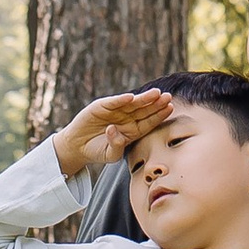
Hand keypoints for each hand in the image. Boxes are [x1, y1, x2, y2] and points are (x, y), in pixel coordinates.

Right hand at [53, 88, 172, 179]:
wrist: (78, 146)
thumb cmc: (98, 151)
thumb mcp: (110, 155)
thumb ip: (117, 147)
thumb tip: (114, 130)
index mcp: (133, 130)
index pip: (150, 121)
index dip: (160, 115)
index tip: (170, 108)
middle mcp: (126, 118)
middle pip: (144, 109)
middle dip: (156, 103)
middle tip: (167, 97)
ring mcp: (114, 111)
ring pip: (132, 103)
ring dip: (143, 98)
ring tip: (155, 93)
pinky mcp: (101, 106)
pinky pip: (112, 102)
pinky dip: (120, 100)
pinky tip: (130, 97)